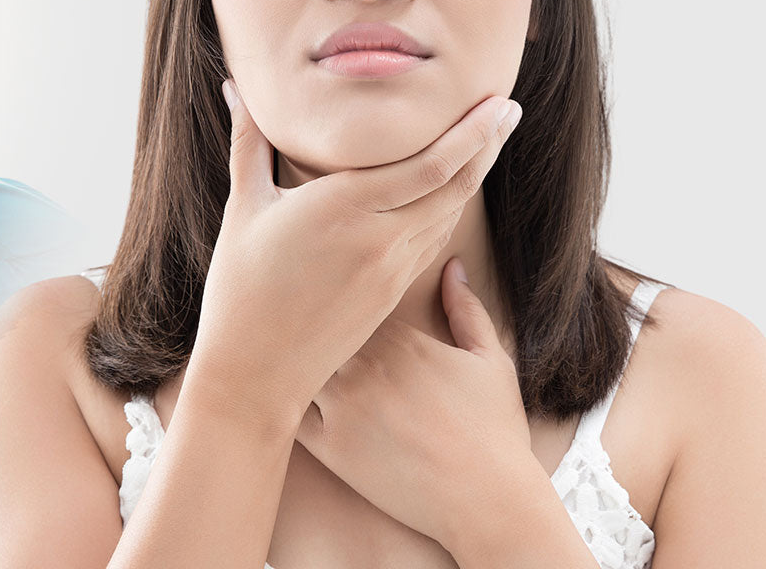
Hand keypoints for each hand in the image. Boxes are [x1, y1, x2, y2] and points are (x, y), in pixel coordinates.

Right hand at [189, 80, 521, 411]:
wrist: (256, 369)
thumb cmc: (238, 288)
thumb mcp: (242, 208)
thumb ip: (247, 142)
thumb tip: (234, 87)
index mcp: (342, 206)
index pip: (431, 162)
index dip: (472, 131)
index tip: (496, 100)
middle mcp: (378, 236)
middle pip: (454, 184)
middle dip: (488, 144)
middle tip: (510, 109)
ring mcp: (391, 269)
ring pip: (448, 214)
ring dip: (472, 177)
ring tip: (487, 143)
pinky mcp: (392, 292)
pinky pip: (431, 242)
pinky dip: (447, 211)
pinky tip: (449, 194)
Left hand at [296, 259, 558, 550]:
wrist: (487, 500)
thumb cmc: (494, 430)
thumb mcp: (490, 360)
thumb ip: (466, 308)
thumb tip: (452, 264)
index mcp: (400, 339)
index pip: (346, 298)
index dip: (333, 297)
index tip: (325, 296)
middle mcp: (366, 366)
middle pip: (312, 326)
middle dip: (301, 320)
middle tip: (282, 315)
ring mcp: (344, 407)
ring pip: (293, 363)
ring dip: (285, 356)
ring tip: (272, 352)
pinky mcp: (330, 447)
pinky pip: (285, 413)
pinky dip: (276, 400)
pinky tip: (276, 395)